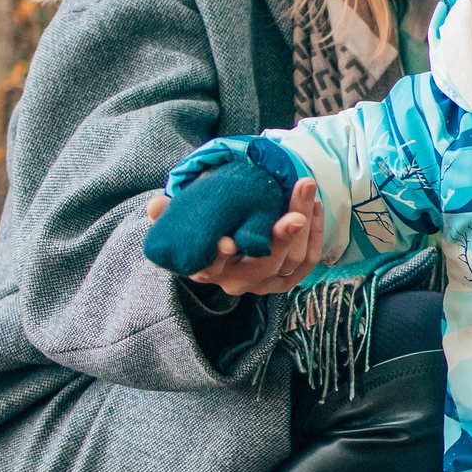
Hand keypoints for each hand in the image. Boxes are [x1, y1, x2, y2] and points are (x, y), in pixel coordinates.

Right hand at [146, 177, 323, 295]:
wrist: (233, 234)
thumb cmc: (207, 224)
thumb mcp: (184, 217)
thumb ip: (167, 212)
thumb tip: (155, 205)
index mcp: (206, 269)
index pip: (210, 269)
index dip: (218, 258)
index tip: (228, 241)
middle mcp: (236, 282)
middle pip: (264, 265)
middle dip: (281, 237)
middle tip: (294, 211)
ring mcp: (265, 284)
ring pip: (291, 260)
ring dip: (304, 224)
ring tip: (305, 188)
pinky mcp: (288, 279)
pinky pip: (308, 260)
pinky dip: (315, 232)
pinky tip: (313, 205)